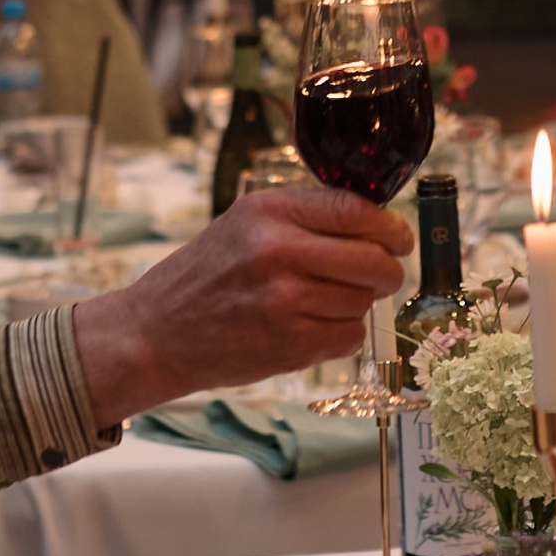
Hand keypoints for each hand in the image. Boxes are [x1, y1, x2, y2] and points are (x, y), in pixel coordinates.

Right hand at [75, 182, 412, 418]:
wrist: (156, 332)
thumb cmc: (206, 274)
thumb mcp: (246, 221)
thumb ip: (305, 215)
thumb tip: (376, 220)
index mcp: (269, 212)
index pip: (356, 211)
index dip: (389, 227)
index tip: (399, 239)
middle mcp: (278, 252)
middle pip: (373, 260)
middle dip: (387, 270)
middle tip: (381, 275)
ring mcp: (285, 300)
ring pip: (363, 300)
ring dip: (355, 304)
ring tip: (319, 301)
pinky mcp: (290, 344)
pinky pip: (349, 335)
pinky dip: (340, 334)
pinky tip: (311, 326)